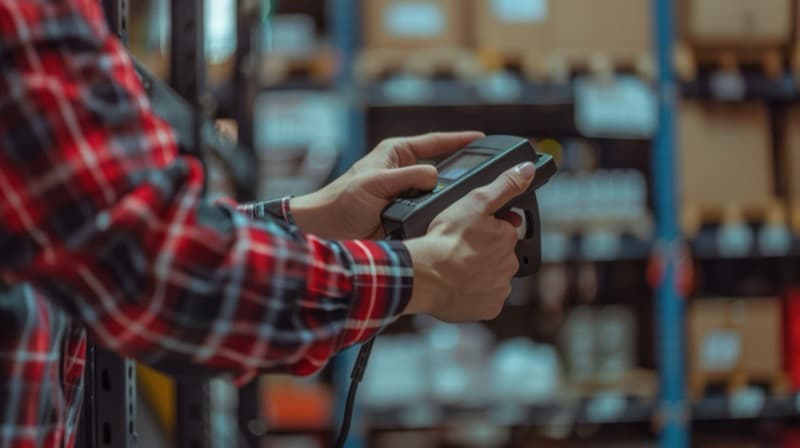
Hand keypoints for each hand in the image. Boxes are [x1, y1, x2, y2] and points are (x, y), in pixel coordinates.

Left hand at [290, 131, 483, 239]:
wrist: (326, 230)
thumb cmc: (341, 200)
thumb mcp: (374, 182)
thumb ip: (406, 177)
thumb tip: (435, 176)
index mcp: (396, 154)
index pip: (434, 143)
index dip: (459, 140)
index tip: (481, 138)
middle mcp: (403, 172)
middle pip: (441, 168)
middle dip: (462, 171)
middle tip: (487, 173)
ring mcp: (406, 194)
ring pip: (437, 193)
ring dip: (451, 197)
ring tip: (474, 200)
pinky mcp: (405, 215)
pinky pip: (429, 212)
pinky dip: (440, 215)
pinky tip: (454, 219)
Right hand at [403, 161, 535, 321]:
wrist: (425, 275)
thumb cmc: (446, 239)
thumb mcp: (475, 201)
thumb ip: (504, 185)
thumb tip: (528, 170)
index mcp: (508, 239)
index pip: (504, 232)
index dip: (487, 229)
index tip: (469, 231)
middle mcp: (509, 265)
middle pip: (498, 256)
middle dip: (483, 252)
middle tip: (459, 249)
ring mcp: (500, 289)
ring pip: (491, 278)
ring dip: (478, 273)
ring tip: (455, 267)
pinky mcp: (488, 309)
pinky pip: (484, 300)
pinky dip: (473, 294)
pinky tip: (458, 286)